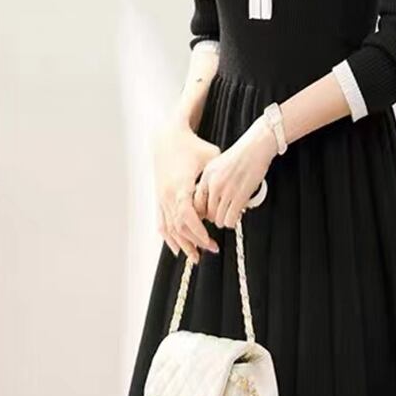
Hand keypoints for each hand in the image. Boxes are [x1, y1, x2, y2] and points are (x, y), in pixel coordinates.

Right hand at [153, 119, 221, 262]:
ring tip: (196, 257)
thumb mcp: (210, 156)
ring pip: (170, 228)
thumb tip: (235, 194)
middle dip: (195, 241)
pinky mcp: (159, 199)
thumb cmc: (191, 146)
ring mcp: (161, 198)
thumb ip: (219, 177)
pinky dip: (169, 238)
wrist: (167, 138)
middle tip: (212, 249)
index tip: (210, 240)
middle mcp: (167, 194)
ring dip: (183, 244)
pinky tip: (178, 249)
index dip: (198, 230)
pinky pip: (162, 223)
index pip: (187, 215)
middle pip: (179, 226)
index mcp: (180, 185)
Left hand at [194, 116, 277, 227]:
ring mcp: (226, 191)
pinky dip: (232, 221)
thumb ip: (210, 181)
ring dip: (224, 221)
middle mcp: (213, 184)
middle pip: (206, 213)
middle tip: (221, 215)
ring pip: (218, 219)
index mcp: (206, 176)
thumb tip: (207, 199)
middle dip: (214, 217)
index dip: (201, 211)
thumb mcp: (217, 165)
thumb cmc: (240, 155)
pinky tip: (236, 216)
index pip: (196, 202)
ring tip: (229, 216)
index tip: (207, 214)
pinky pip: (230, 218)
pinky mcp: (239, 196)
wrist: (255, 147)